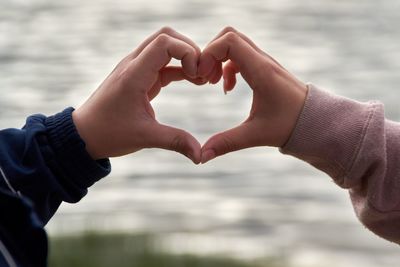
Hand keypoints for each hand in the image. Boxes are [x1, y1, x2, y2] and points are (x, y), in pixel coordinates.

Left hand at [72, 27, 204, 163]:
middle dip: (190, 49)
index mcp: (134, 75)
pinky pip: (163, 63)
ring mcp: (136, 69)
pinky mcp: (139, 77)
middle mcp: (134, 65)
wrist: (84, 135)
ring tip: (202, 78)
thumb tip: (201, 156)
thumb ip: (175, 141)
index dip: (187, 52)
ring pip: (165, 46)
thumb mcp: (145, 137)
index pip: (164, 42)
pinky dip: (180, 67)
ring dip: (185, 57)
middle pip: (166, 36)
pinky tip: (193, 81)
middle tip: (203, 72)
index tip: (197, 75)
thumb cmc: (108, 134)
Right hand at [198, 27, 307, 163]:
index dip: (209, 53)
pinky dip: (228, 65)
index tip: (203, 77)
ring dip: (219, 59)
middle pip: (229, 35)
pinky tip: (228, 88)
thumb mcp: (255, 135)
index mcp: (260, 70)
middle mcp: (262, 60)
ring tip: (214, 83)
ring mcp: (264, 62)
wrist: (314, 121)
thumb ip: (226, 143)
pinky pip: (240, 54)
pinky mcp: (264, 68)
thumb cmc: (288, 125)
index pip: (229, 41)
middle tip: (206, 78)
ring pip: (234, 43)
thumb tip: (201, 157)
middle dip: (211, 53)